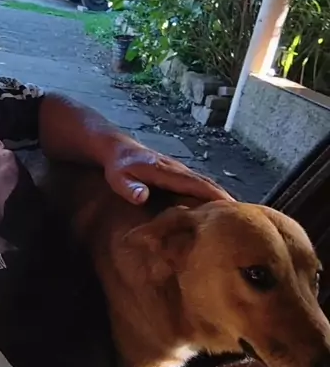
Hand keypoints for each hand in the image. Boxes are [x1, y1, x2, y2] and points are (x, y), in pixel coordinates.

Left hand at [103, 138, 232, 204]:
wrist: (117, 148)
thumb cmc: (118, 167)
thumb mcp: (118, 178)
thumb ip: (130, 188)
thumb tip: (142, 197)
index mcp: (168, 172)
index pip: (198, 185)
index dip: (217, 197)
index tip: (235, 210)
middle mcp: (179, 170)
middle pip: (208, 184)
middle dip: (227, 199)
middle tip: (247, 218)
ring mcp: (180, 171)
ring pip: (206, 184)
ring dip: (222, 197)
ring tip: (239, 216)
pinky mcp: (178, 175)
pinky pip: (199, 185)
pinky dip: (212, 194)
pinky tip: (219, 207)